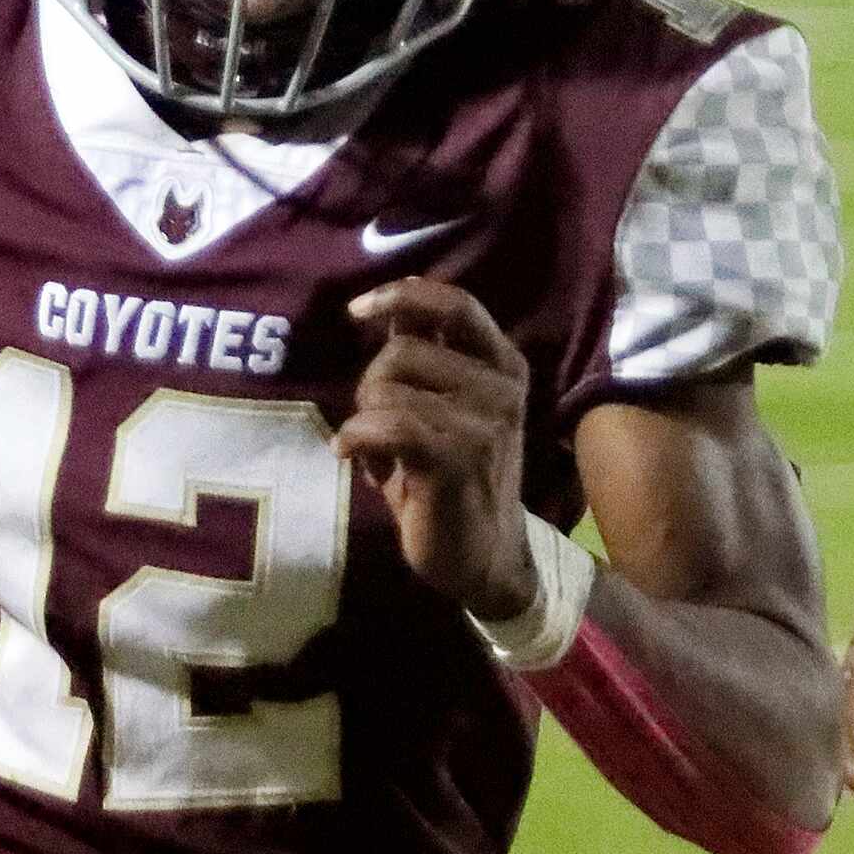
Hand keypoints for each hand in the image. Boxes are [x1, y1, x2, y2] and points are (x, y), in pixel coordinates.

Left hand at [336, 278, 535, 621]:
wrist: (483, 557)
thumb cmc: (454, 478)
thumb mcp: (444, 408)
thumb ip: (425, 358)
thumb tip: (390, 308)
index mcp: (503, 366)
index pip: (455, 304)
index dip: (403, 295)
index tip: (358, 310)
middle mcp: (500, 389)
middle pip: (402, 349)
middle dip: (372, 383)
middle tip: (378, 423)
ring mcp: (483, 424)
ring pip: (386, 388)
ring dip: (365, 419)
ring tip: (380, 453)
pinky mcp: (456, 460)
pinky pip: (385, 424)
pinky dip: (355, 438)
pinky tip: (350, 456)